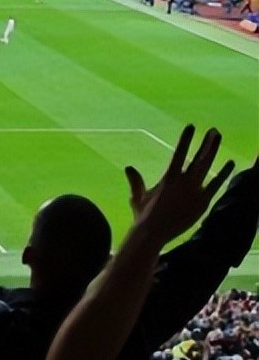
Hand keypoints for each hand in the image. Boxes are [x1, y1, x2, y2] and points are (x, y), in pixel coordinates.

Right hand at [126, 125, 234, 244]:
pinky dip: (224, 173)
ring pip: (207, 166)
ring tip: (219, 139)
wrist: (153, 232)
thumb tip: (128, 167)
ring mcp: (194, 191)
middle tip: (214, 131)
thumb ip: (136, 182)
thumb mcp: (138, 197)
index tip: (191, 127)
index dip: (186, 139)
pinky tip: (231, 163)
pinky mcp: (202, 202)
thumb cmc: (144, 216)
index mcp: (169, 178)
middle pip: (199, 157)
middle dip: (207, 143)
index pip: (180, 153)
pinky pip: (216, 185)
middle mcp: (183, 181)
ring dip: (213, 151)